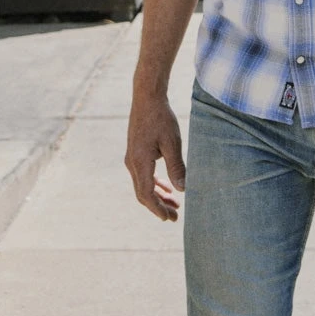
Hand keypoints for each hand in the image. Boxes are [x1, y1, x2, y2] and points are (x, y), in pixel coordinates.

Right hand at [125, 87, 185, 220]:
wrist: (147, 97)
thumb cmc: (161, 118)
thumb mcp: (172, 142)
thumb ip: (176, 167)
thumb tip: (183, 190)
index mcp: (139, 162)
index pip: (146, 194)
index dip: (157, 209)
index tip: (169, 218)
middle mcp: (132, 163)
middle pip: (143, 193)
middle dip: (158, 206)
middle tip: (175, 216)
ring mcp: (132, 158)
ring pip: (143, 185)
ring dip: (157, 196)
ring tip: (174, 204)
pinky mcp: (135, 152)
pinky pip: (143, 174)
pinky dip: (154, 183)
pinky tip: (166, 186)